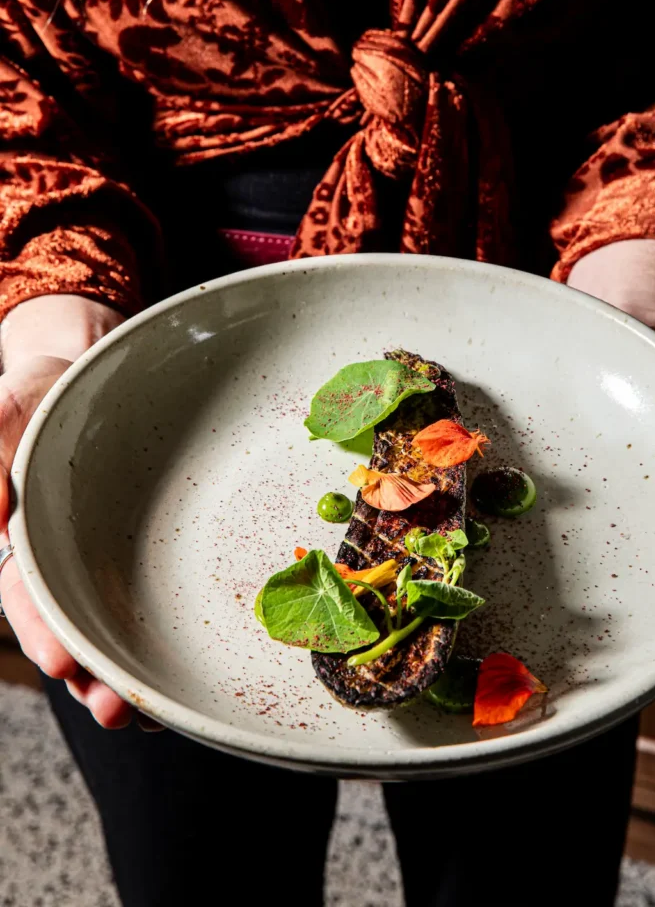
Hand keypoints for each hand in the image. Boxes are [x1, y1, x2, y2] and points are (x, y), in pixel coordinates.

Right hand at [0, 297, 144, 728]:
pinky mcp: (164, 565)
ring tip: (154, 715)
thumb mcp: (12, 407)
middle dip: (94, 679)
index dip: (43, 634)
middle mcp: (75, 570)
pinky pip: (172, 612)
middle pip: (81, 636)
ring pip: (125, 639)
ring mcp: (119, 572)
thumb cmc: (52, 394)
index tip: (60, 661)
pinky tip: (198, 684)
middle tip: (116, 708)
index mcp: (32, 544)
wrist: (109, 376)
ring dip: (135, 682)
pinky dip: (180, 653)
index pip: (31, 600)